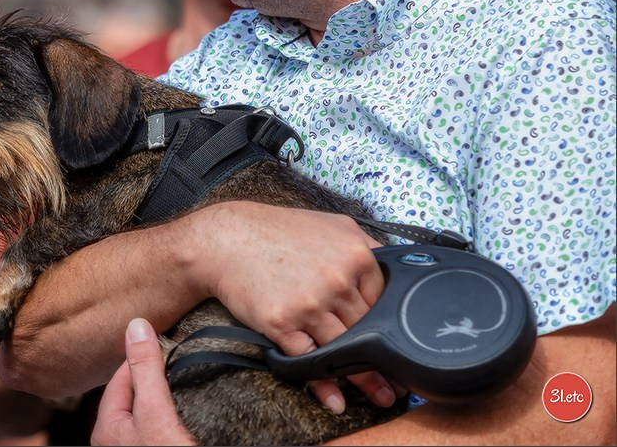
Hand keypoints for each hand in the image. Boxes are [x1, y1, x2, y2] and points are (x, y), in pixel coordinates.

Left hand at [92, 318, 195, 445]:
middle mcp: (119, 439)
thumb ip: (145, 369)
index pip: (120, 378)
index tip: (161, 341)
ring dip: (168, 393)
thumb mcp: (154, 409)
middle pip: (137, 394)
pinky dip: (177, 411)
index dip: (141, 357)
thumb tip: (136, 327)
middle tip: (177, 357)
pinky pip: (164, 423)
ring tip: (187, 376)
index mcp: (107, 429)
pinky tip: (192, 405)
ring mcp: (140, 444)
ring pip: (152, 409)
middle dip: (156, 375)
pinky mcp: (161, 445)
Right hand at [190, 202, 401, 411]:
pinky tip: (336, 400)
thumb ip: (366, 243)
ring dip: (364, 379)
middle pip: (369, 330)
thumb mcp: (331, 224)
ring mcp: (309, 304)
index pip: (385, 302)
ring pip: (345, 349)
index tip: (394, 343)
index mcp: (354, 255)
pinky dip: (323, 384)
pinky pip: (309, 360)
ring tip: (380, 395)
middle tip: (397, 381)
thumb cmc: (276, 231)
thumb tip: (395, 264)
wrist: (226, 239)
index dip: (387, 324)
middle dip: (384, 358)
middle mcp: (336, 280)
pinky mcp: (282, 323)